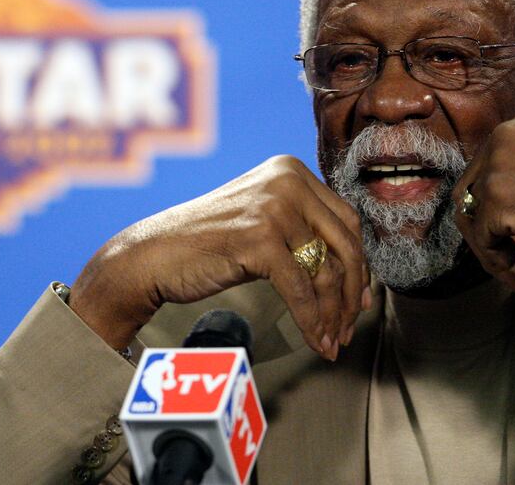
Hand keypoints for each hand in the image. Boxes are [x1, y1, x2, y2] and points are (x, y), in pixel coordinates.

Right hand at [69, 155, 368, 358]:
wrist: (153, 255)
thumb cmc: (210, 244)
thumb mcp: (264, 221)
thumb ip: (305, 231)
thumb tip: (357, 274)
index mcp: (292, 170)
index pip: (346, 219)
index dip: (359, 263)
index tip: (361, 298)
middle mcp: (287, 180)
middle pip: (344, 243)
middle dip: (351, 291)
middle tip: (350, 326)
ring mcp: (274, 207)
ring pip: (326, 270)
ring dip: (333, 313)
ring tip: (333, 341)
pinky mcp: (259, 238)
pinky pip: (301, 291)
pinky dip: (312, 322)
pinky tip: (317, 342)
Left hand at [453, 101, 514, 326]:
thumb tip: (486, 198)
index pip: (493, 163)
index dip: (503, 203)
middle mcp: (507, 130)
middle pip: (473, 190)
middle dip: (492, 229)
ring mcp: (498, 162)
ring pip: (473, 217)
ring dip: (497, 251)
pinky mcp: (496, 196)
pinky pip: (482, 239)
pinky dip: (503, 262)